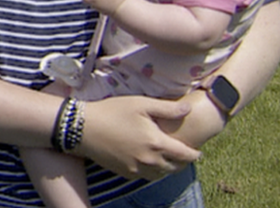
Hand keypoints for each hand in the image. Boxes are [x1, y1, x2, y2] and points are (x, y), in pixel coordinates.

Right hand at [76, 96, 200, 180]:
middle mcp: (149, 160)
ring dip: (167, 168)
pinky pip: (145, 176)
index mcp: (157, 143)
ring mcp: (136, 168)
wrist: (82, 128)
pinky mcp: (125, 172)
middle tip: (183, 153)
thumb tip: (189, 109)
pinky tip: (148, 160)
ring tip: (167, 158)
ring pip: (161, 174)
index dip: (195, 154)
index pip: (186, 155)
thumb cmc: (112, 111)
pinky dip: (151, 170)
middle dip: (182, 162)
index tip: (197, 150)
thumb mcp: (140, 104)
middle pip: (175, 168)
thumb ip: (167, 108)